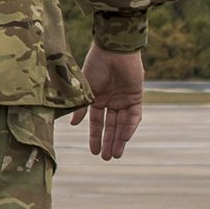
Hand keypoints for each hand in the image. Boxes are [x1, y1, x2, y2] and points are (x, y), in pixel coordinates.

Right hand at [70, 45, 144, 160]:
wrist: (113, 50)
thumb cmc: (95, 64)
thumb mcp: (85, 89)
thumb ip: (81, 107)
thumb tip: (73, 124)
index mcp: (97, 98)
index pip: (97, 122)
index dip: (95, 136)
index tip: (93, 152)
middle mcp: (111, 100)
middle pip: (110, 126)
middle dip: (108, 142)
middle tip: (107, 159)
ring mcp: (124, 98)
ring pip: (122, 124)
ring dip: (119, 139)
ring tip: (115, 155)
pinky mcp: (136, 96)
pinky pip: (134, 116)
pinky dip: (129, 127)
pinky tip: (124, 138)